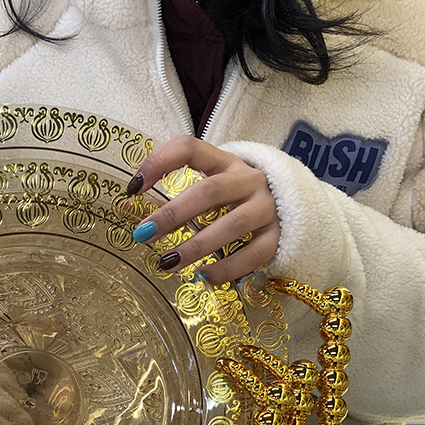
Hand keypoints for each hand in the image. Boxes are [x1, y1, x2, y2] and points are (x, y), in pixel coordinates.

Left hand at [127, 136, 280, 283]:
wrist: (296, 210)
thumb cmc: (238, 200)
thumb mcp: (212, 187)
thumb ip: (177, 195)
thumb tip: (128, 207)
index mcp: (226, 161)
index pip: (190, 148)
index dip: (159, 163)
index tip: (133, 188)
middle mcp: (249, 180)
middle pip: (210, 191)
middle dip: (173, 213)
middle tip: (143, 234)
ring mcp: (267, 208)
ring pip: (232, 224)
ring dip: (196, 246)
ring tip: (167, 263)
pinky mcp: (278, 237)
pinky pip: (254, 254)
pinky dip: (227, 268)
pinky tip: (204, 276)